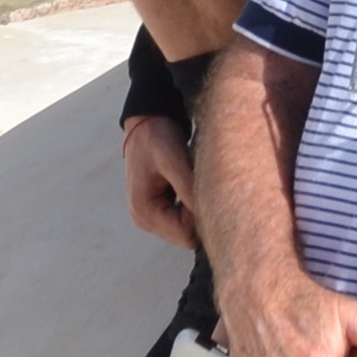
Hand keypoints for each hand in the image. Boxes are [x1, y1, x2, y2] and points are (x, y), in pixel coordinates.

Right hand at [120, 115, 198, 250]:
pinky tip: (196, 185)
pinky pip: (185, 218)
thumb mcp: (172, 159)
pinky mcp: (161, 208)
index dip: (203, 218)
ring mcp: (152, 216)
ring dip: (199, 209)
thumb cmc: (157, 136)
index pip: (185, 235)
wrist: (147, 120)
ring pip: (188, 228)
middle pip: (187, 236)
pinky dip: (194, 205)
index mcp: (144, 212)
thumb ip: (188, 187)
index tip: (212, 193)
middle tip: (208, 186)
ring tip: (200, 182)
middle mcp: (145, 219)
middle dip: (202, 215)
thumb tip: (208, 212)